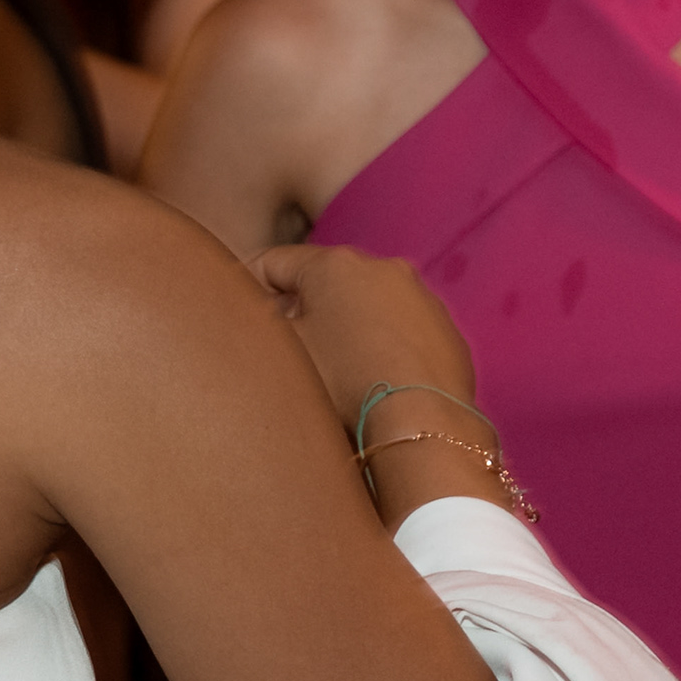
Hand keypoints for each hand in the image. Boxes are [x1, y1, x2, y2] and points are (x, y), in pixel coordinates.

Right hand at [247, 245, 478, 433]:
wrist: (421, 419)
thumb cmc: (343, 382)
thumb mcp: (282, 349)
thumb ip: (258, 320)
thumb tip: (257, 311)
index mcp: (336, 264)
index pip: (274, 262)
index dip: (246, 286)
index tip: (235, 313)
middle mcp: (385, 268)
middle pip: (322, 281)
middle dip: (295, 308)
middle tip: (279, 345)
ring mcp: (422, 297)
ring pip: (364, 305)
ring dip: (340, 326)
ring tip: (325, 366)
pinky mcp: (445, 329)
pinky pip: (398, 330)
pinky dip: (378, 345)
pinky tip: (368, 377)